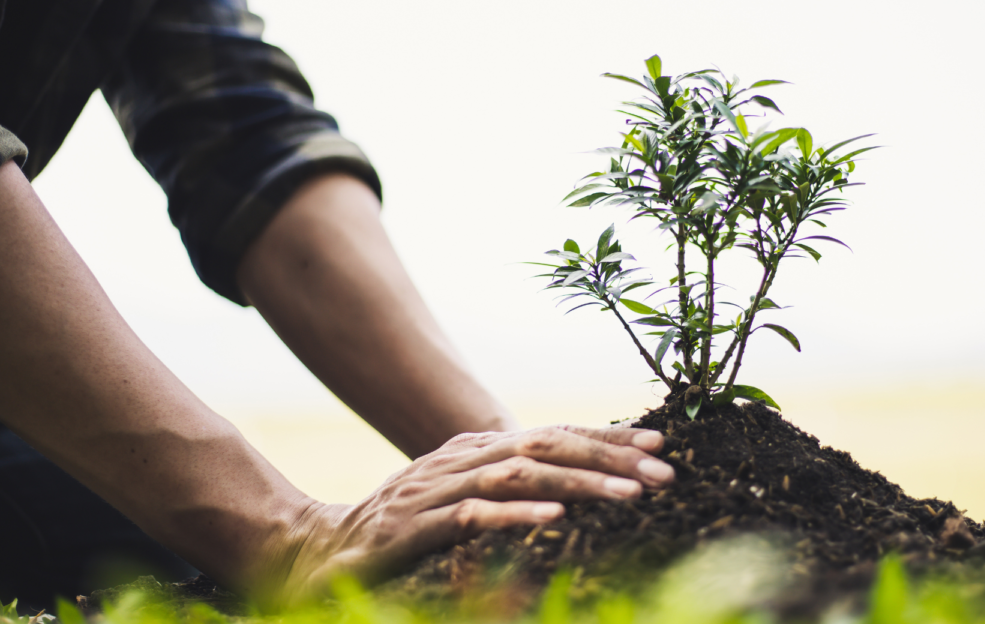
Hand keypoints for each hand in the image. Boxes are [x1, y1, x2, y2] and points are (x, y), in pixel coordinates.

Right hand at [267, 425, 673, 605]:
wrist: (320, 549)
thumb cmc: (399, 526)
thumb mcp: (458, 495)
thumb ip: (506, 483)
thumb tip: (567, 481)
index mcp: (477, 451)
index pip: (553, 435)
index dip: (607, 437)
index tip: (660, 445)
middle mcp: (462, 460)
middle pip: (546, 445)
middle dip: (609, 455)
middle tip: (664, 472)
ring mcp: (438, 490)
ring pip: (519, 474)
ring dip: (579, 481)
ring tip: (630, 495)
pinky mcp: (416, 526)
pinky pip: (472, 516)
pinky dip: (515, 514)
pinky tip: (554, 517)